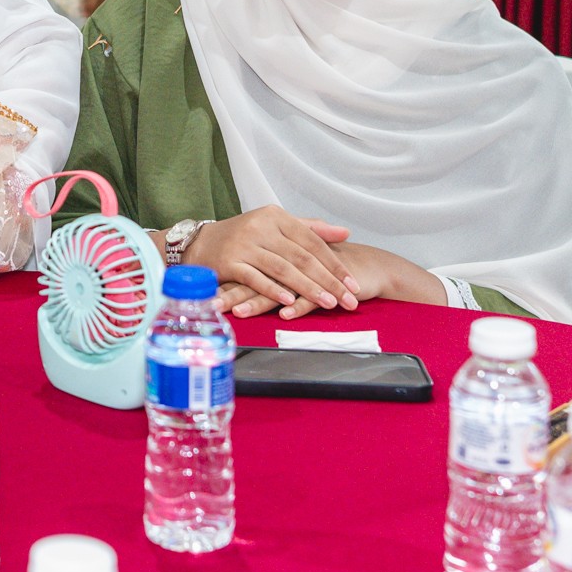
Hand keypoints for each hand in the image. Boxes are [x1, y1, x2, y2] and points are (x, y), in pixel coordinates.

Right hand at [187, 207, 357, 314]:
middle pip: (302, 257)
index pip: (312, 241)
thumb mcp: (275, 225)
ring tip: (328, 303)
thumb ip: (310, 229)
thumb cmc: (244, 236)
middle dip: (328, 280)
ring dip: (307, 288)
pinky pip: (255, 278)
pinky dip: (274, 290)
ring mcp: (245, 244)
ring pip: (282, 268)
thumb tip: (345, 232)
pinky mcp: (230, 262)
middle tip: (348, 299)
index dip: (334, 263)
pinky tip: (290, 302)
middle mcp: (261, 227)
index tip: (353, 283)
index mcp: (276, 216)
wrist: (200, 243)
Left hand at [232, 243, 448, 319]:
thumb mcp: (297, 271)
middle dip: (234, 292)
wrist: (367, 269)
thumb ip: (272, 274)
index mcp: (281, 257)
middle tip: (211, 304)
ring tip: (238, 312)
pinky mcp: (331, 285)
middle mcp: (292, 263)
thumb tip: (239, 292)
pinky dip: (297, 305)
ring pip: (281, 288)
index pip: (250, 268)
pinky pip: (311, 298)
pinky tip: (284, 314)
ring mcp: (312, 274)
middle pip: (258, 278)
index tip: (205, 292)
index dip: (228, 279)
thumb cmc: (328, 269)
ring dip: (258, 302)